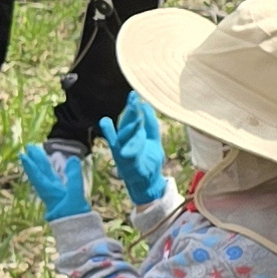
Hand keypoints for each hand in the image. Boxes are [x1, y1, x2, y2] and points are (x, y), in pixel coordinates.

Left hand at [20, 142, 93, 221]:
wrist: (79, 232)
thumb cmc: (75, 216)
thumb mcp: (75, 195)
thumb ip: (74, 177)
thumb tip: (73, 159)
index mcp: (49, 192)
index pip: (38, 175)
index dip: (31, 165)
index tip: (22, 154)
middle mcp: (50, 192)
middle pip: (41, 173)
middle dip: (35, 160)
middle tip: (29, 147)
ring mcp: (56, 194)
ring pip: (47, 176)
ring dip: (42, 165)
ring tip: (38, 153)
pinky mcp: (63, 197)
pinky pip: (54, 181)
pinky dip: (52, 172)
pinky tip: (52, 169)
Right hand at [103, 92, 173, 207]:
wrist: (149, 182)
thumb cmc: (149, 160)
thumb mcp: (153, 139)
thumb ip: (151, 124)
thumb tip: (146, 105)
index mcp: (130, 135)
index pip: (130, 118)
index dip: (132, 107)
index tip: (134, 94)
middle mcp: (123, 142)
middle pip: (126, 125)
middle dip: (130, 114)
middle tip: (134, 101)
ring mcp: (123, 153)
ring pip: (125, 138)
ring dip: (130, 127)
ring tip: (135, 117)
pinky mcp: (127, 164)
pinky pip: (128, 154)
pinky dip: (128, 147)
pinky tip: (125, 141)